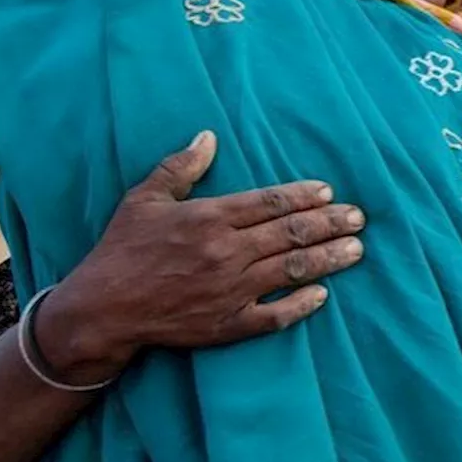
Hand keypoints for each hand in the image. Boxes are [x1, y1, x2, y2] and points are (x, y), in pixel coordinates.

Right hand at [34, 130, 365, 382]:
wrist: (103, 308)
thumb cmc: (122, 248)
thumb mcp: (145, 198)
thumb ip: (181, 167)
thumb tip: (209, 136)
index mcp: (209, 218)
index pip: (269, 203)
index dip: (302, 196)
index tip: (329, 192)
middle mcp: (226, 252)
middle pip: (290, 234)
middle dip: (329, 224)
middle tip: (358, 218)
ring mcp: (230, 291)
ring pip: (290, 271)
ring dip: (327, 259)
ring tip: (356, 250)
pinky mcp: (227, 325)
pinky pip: (273, 316)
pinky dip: (299, 305)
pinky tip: (322, 295)